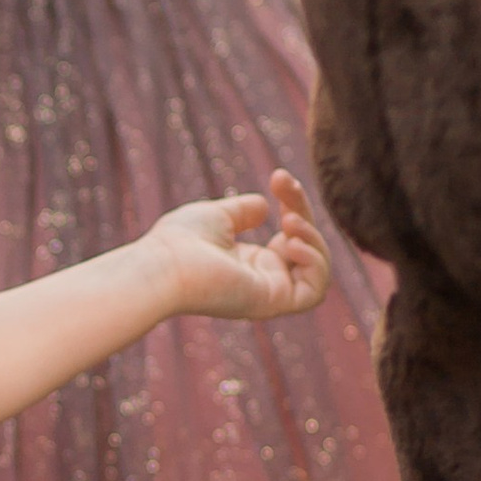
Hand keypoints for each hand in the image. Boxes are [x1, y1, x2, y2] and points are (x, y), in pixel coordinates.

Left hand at [149, 172, 329, 322]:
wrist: (165, 265)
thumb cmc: (181, 241)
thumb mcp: (218, 216)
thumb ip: (243, 212)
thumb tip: (265, 206)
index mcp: (250, 264)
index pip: (291, 235)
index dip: (294, 203)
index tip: (278, 177)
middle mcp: (262, 281)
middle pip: (306, 247)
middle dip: (303, 210)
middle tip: (283, 184)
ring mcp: (269, 294)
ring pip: (316, 271)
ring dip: (313, 240)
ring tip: (288, 221)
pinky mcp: (271, 303)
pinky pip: (313, 293)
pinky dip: (314, 264)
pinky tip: (291, 242)